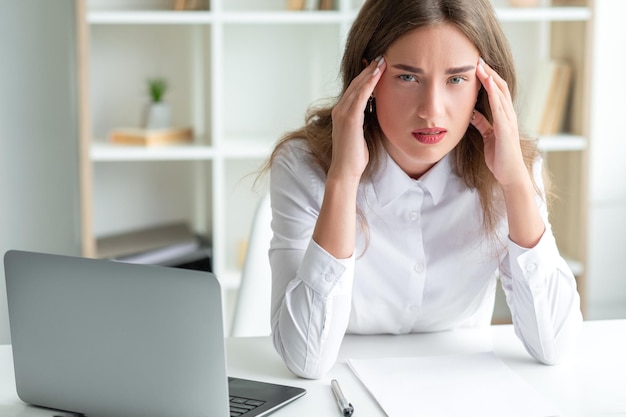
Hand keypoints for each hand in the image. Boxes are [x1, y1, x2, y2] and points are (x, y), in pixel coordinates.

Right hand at [328, 56, 385, 182]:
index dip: (366, 76)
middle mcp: (339, 110)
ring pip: (358, 87)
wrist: (345, 171)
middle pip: (356, 84)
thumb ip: (365, 120)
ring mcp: (342, 113)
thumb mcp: (361, 133)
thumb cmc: (355, 156)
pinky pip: (360, 96)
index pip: (355, 89)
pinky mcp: (349, 119)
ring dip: (370, 72)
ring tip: (382, 60)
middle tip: (381, 56)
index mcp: (342, 113)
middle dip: (368, 69)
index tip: (377, 65)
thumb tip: (376, 112)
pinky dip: (369, 84)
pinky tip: (377, 74)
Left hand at [471, 59, 527, 188]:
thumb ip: (482, 123)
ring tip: (481, 65)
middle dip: (489, 73)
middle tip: (478, 58)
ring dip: (491, 78)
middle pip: (500, 88)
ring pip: (500, 94)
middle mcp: (508, 115)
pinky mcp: (506, 129)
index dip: (488, 78)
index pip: (496, 92)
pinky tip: (487, 83)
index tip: (477, 66)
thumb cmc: (500, 157)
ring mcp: (509, 121)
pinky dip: (493, 94)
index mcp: (504, 117)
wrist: (509, 174)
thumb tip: (473, 112)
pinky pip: (499, 107)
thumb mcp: (488, 136)